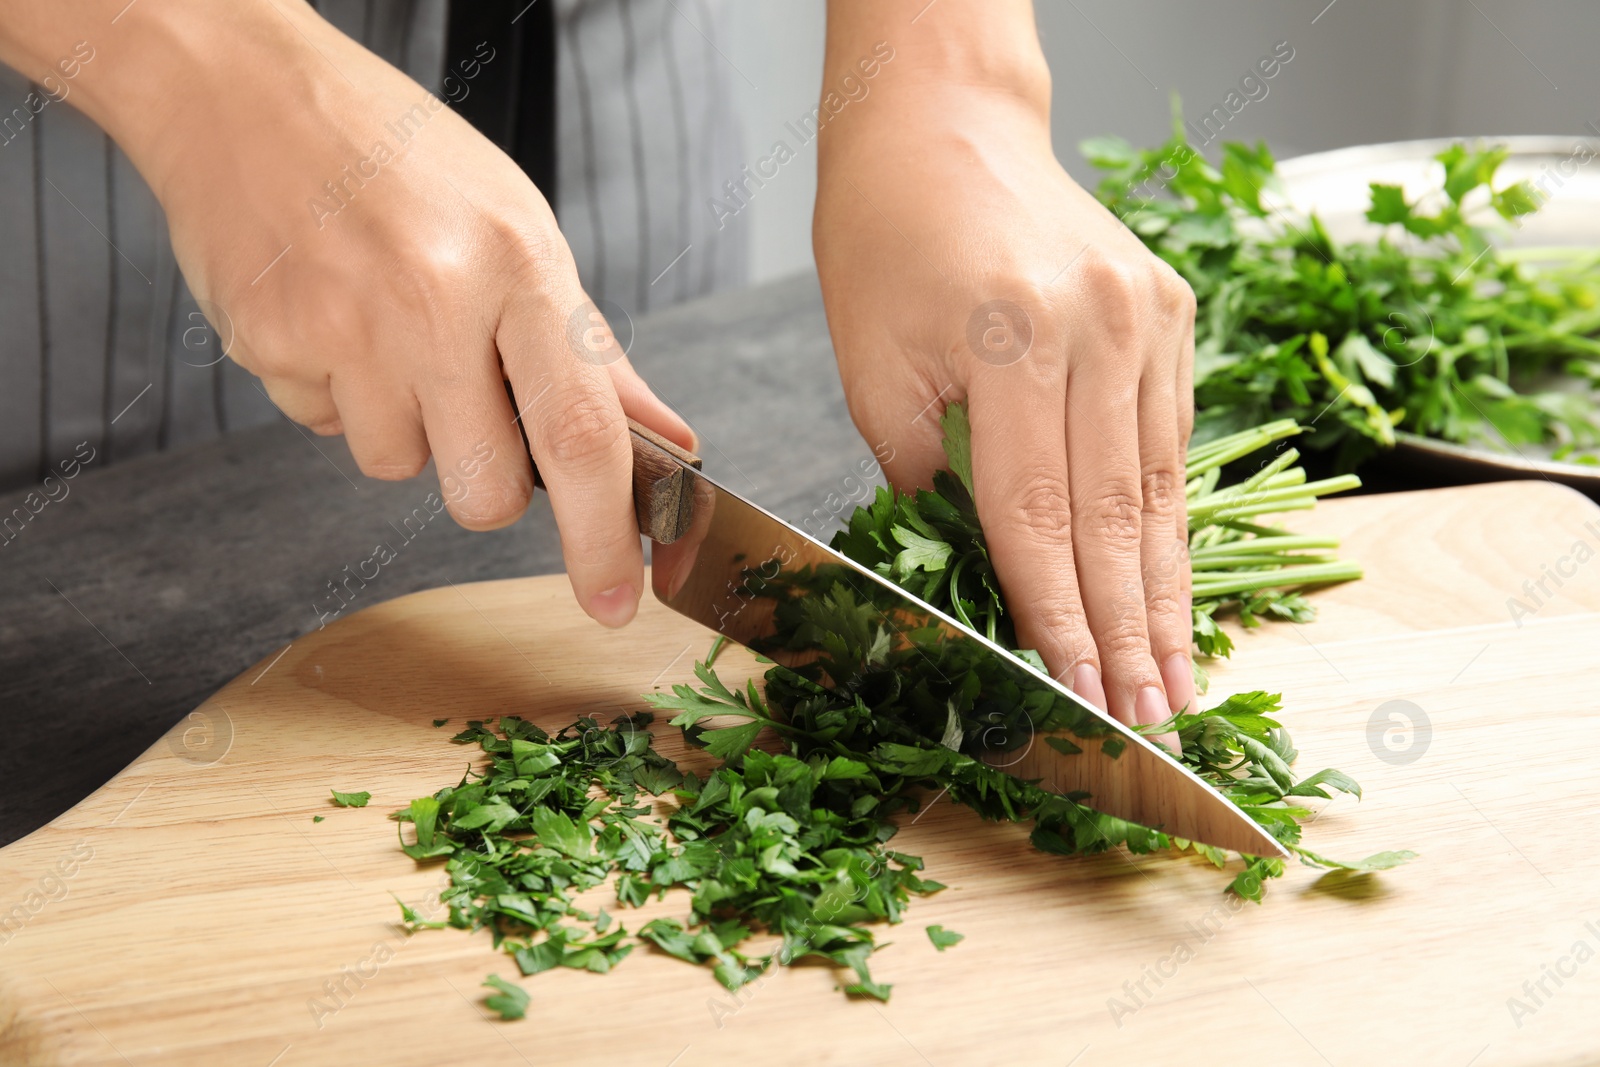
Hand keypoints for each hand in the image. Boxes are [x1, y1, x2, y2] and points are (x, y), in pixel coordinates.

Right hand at [95, 1, 692, 626]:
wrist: (242, 90)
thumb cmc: (399, 156)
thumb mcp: (521, 230)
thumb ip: (593, 353)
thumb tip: (667, 440)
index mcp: (516, 268)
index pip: (579, 435)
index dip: (604, 536)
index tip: (617, 601)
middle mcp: (432, 303)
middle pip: (484, 494)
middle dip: (491, 487)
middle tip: (475, 407)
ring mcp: (343, 328)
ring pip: (397, 470)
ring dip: (405, 427)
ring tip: (390, 329)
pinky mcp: (269, 345)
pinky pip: (324, 428)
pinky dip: (339, 395)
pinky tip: (334, 317)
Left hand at [814, 81, 1196, 735]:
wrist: (945, 131)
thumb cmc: (884, 244)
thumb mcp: (873, 369)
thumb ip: (928, 479)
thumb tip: (975, 579)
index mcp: (1012, 339)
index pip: (1037, 515)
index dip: (1058, 620)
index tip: (1076, 697)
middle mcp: (1100, 326)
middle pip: (1115, 516)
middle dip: (1129, 633)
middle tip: (1147, 720)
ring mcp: (1148, 317)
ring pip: (1158, 489)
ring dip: (1167, 595)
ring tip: (1178, 680)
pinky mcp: (1171, 313)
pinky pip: (1171, 441)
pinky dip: (1169, 522)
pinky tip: (1174, 587)